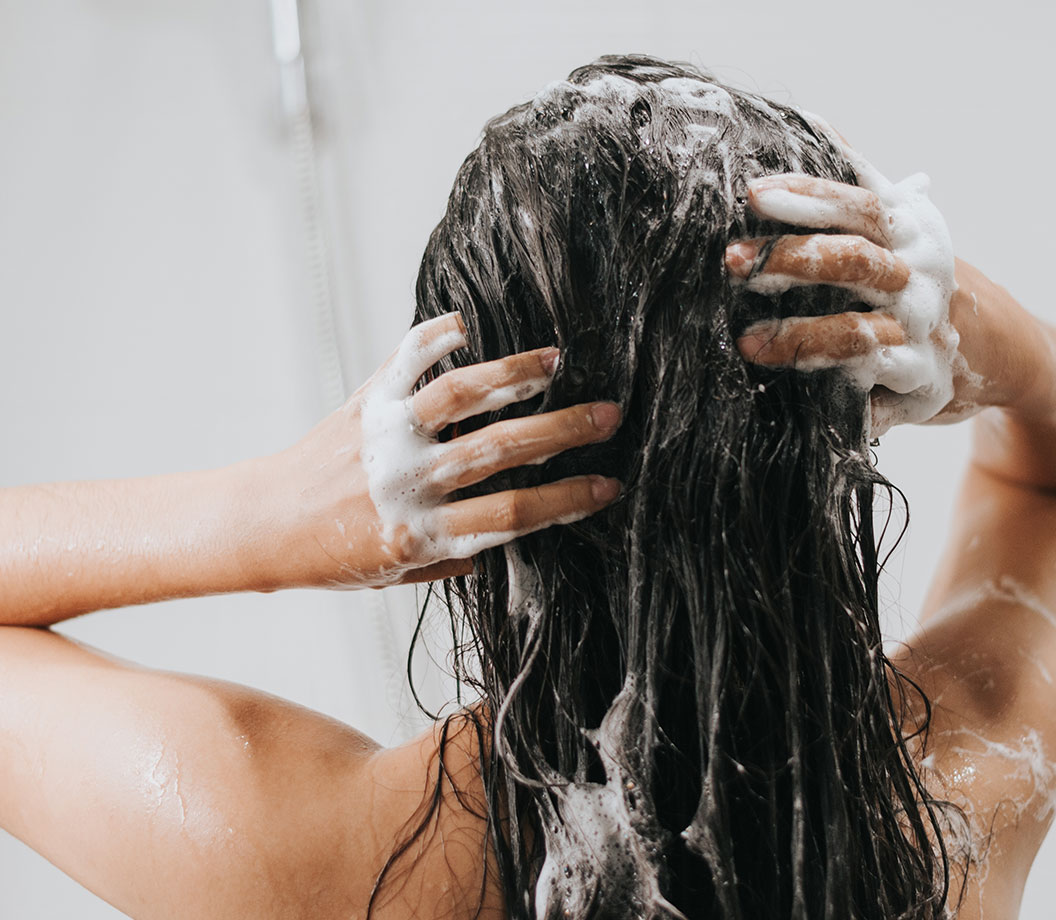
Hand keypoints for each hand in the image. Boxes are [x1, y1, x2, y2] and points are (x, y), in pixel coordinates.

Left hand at [274, 313, 620, 587]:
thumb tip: (521, 521)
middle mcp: (404, 481)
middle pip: (498, 449)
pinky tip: (471, 323)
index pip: (511, 515)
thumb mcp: (402, 574)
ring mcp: (384, 436)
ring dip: (514, 374)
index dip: (568, 498)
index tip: (609, 485)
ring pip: (458, 395)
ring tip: (558, 361)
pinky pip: (406, 359)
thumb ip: (458, 552)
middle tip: (608, 417)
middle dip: (562, 430)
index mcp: (419, 533)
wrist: (265, 525)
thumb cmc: (338, 556)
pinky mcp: (364, 402)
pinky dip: (438, 335)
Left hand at [728, 128, 1030, 437]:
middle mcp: (921, 279)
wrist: (988, 344)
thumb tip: (815, 123)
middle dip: (790, 260)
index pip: (860, 205)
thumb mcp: (899, 222)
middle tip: (732, 261)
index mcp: (913, 232)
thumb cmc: (914, 273)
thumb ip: (858, 179)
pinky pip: (875, 395)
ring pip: (859, 333)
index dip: (809, 197)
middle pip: (854, 262)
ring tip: (749, 342)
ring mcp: (924, 334)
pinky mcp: (922, 386)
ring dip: (800, 337)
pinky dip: (842, 398)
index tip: (754, 194)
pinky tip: (802, 398)